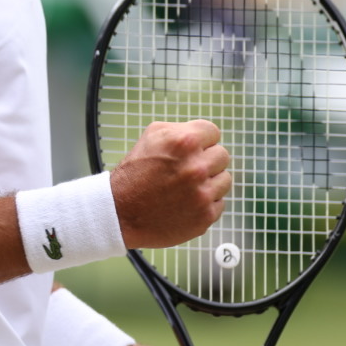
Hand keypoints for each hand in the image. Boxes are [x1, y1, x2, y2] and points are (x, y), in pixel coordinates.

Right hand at [111, 120, 230, 247]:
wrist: (120, 212)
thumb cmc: (134, 173)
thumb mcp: (151, 137)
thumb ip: (181, 130)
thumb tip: (204, 134)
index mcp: (184, 142)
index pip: (213, 132)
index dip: (202, 140)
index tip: (193, 149)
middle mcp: (196, 167)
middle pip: (222, 155)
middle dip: (206, 160)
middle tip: (187, 169)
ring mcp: (203, 193)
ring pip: (224, 179)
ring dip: (209, 182)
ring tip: (186, 187)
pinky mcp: (205, 215)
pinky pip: (218, 203)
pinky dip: (205, 203)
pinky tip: (186, 202)